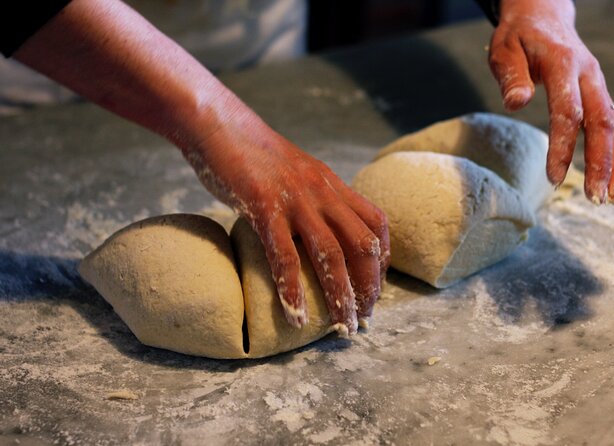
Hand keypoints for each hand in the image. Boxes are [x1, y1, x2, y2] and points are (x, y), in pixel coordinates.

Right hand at [184, 111, 389, 334]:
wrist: (220, 125)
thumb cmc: (254, 154)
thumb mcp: (297, 173)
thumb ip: (314, 198)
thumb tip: (320, 231)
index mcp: (333, 185)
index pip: (377, 224)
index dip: (382, 261)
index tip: (375, 289)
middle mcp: (323, 192)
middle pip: (363, 245)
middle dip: (369, 286)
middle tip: (363, 318)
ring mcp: (296, 200)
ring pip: (331, 255)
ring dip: (341, 295)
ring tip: (342, 326)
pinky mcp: (264, 206)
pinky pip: (284, 255)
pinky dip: (292, 289)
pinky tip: (296, 316)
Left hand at [487, 0, 613, 204]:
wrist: (543, 16)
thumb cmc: (519, 37)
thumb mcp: (504, 50)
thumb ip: (511, 76)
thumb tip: (517, 103)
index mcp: (563, 64)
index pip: (568, 112)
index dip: (562, 147)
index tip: (554, 178)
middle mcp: (589, 75)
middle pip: (601, 123)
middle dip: (600, 163)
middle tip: (595, 197)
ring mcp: (598, 84)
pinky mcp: (600, 93)